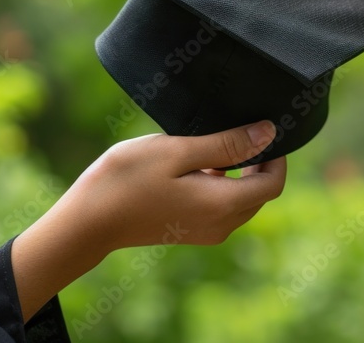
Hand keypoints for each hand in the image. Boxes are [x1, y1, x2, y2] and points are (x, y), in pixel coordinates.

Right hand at [11, 120, 282, 320]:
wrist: (87, 222)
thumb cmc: (126, 179)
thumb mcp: (177, 151)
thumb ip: (226, 145)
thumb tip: (268, 134)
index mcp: (223, 204)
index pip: (274, 182)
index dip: (276, 155)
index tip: (260, 129)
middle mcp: (222, 225)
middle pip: (262, 192)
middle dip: (259, 163)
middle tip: (235, 133)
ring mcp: (207, 232)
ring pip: (244, 200)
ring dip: (239, 174)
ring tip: (209, 148)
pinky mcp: (193, 232)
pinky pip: (224, 207)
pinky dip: (222, 185)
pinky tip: (195, 167)